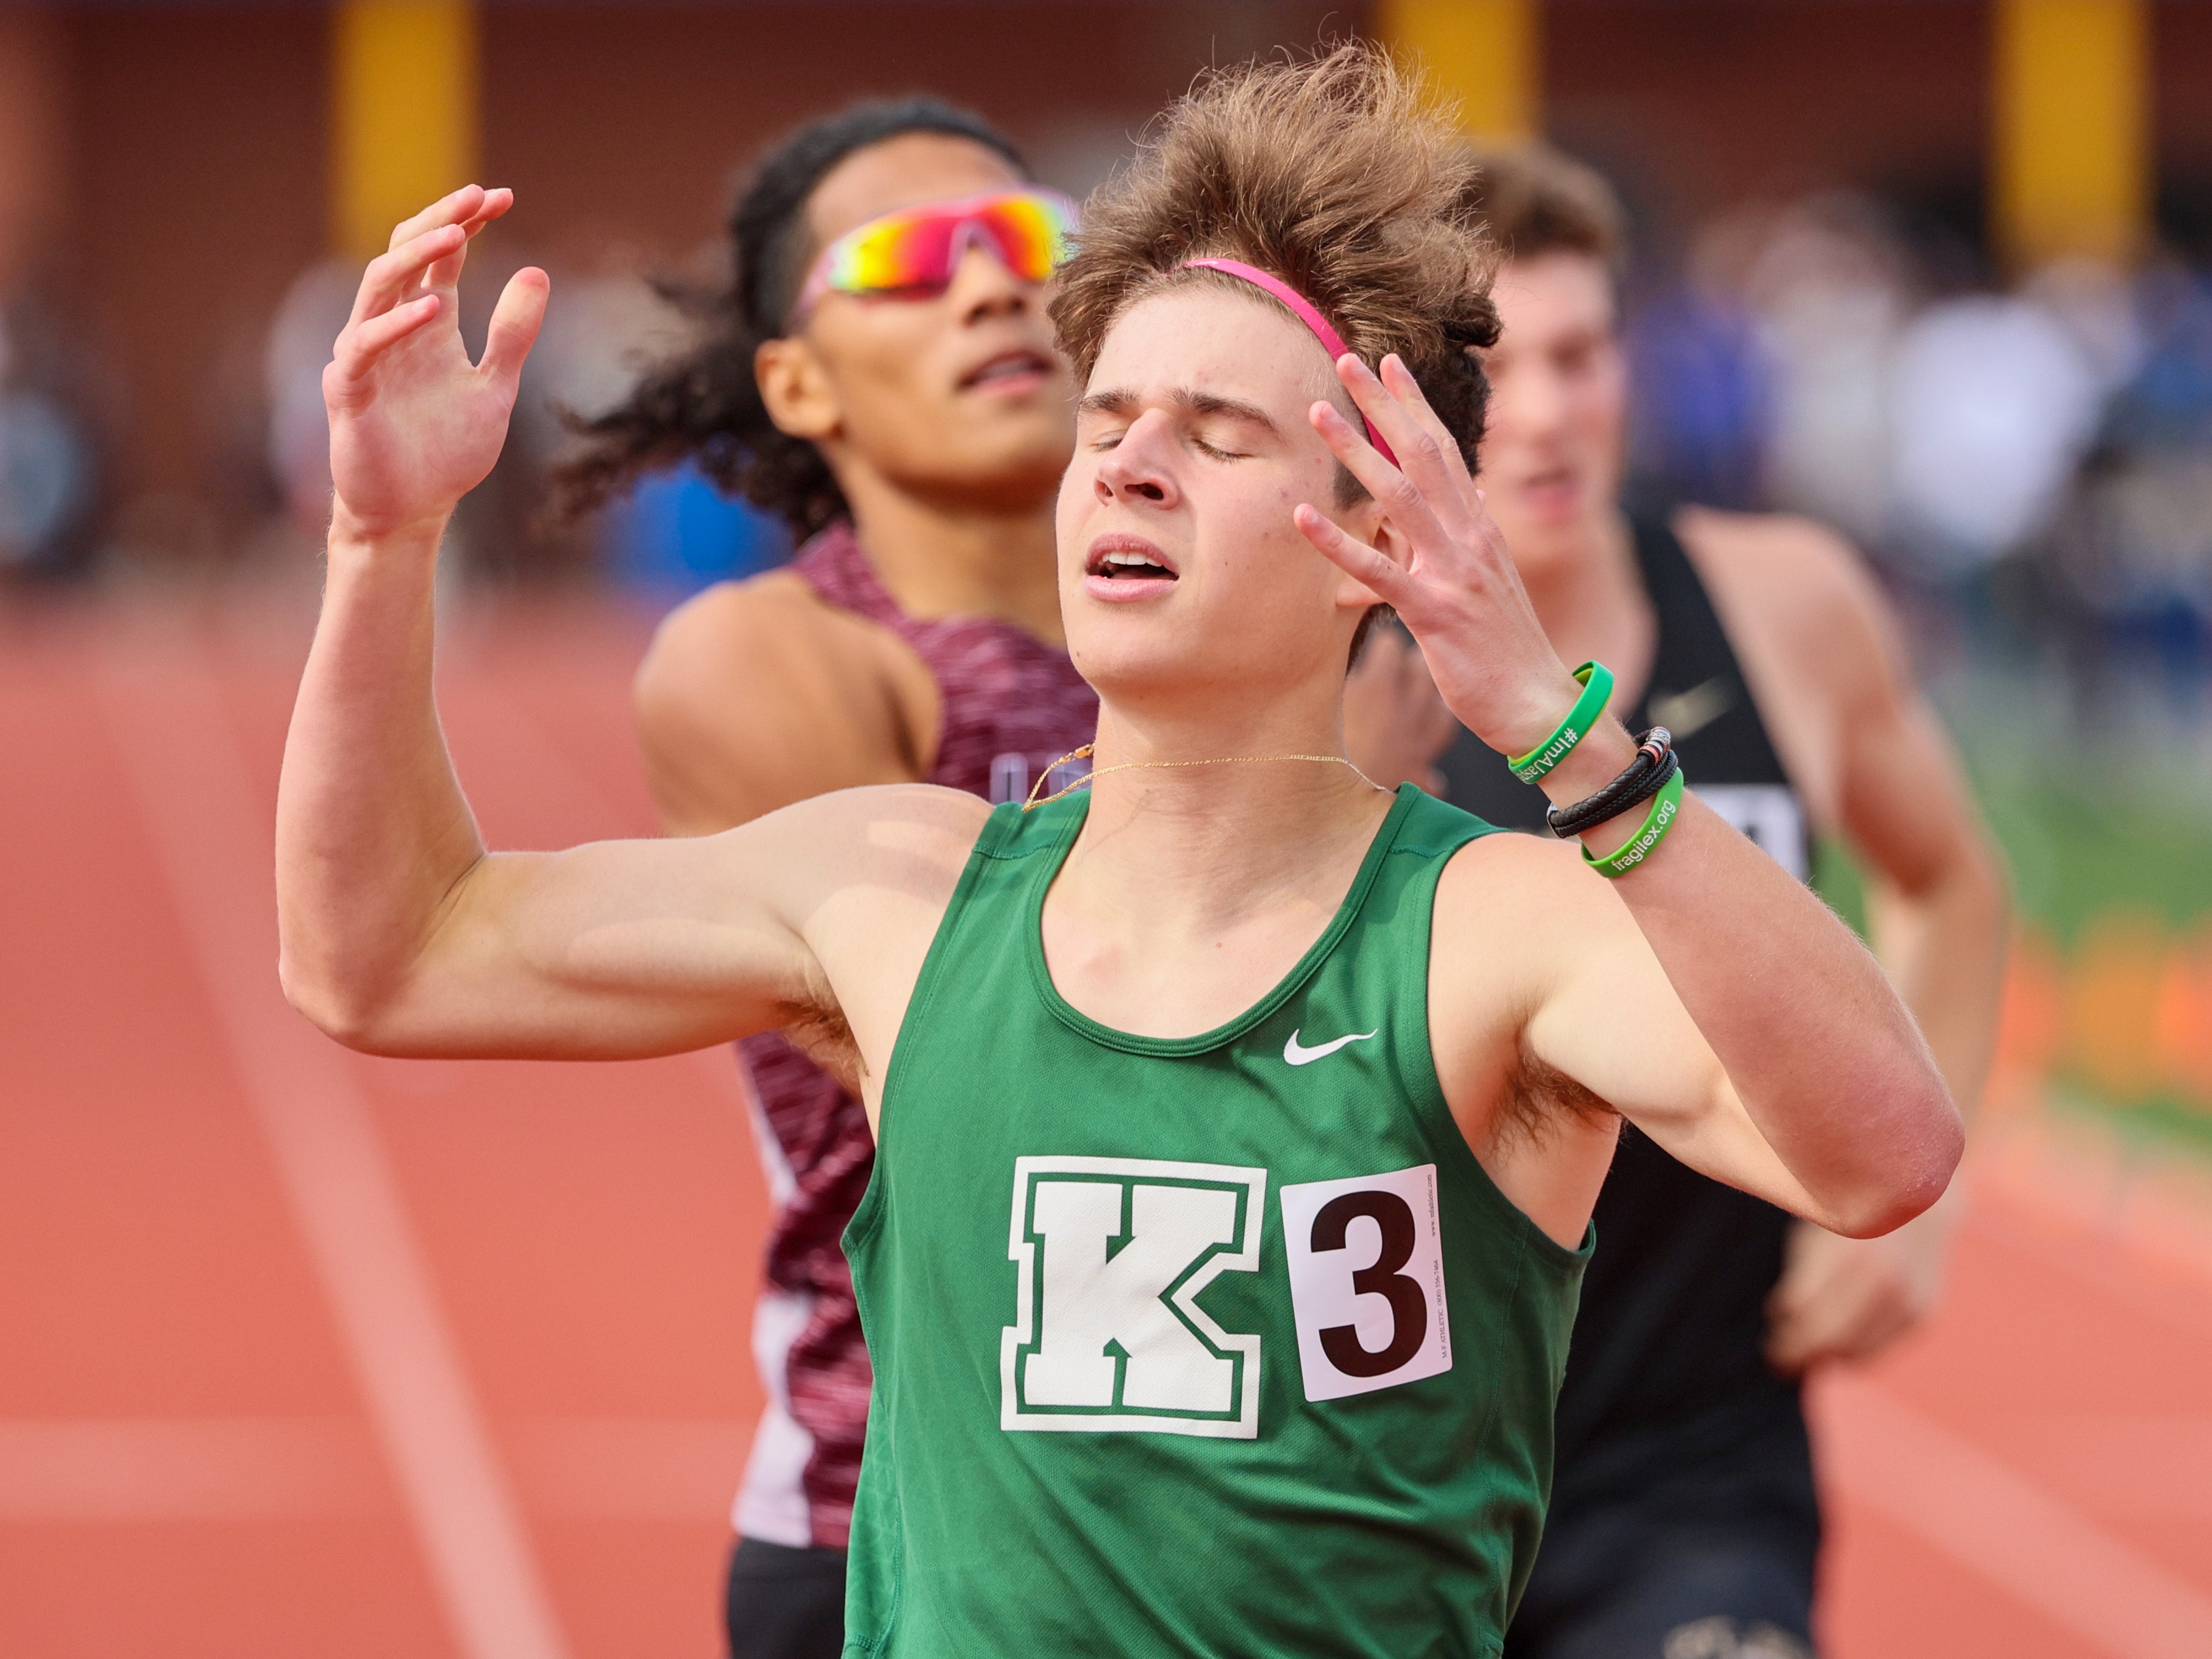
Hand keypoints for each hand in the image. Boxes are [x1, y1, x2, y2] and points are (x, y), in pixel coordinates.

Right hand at [324, 185, 548, 538]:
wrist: (414, 511)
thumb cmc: (448, 451)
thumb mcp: (496, 387)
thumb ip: (513, 335)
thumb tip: (538, 272)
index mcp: (428, 323)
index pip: (443, 257)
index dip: (467, 222)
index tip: (503, 197)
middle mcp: (393, 328)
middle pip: (406, 254)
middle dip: (440, 221)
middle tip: (476, 196)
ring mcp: (366, 354)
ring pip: (379, 286)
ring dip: (416, 258)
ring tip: (456, 235)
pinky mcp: (349, 390)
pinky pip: (365, 347)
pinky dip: (396, 327)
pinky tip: (433, 308)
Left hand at [1292, 354, 1585, 760]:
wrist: (1539, 706)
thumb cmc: (1505, 651)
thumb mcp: (1485, 584)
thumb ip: (1462, 541)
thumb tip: (1456, 502)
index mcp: (1480, 528)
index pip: (1445, 449)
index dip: (1414, 404)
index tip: (1388, 362)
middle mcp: (1470, 537)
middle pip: (1421, 454)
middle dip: (1382, 403)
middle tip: (1345, 357)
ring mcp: (1454, 572)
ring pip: (1399, 496)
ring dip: (1355, 451)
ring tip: (1317, 413)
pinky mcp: (1436, 613)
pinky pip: (1380, 571)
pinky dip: (1339, 543)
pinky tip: (1303, 517)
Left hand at [1764, 1199, 1956, 1373]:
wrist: (1920, 1205)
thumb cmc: (1852, 1216)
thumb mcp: (1816, 1235)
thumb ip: (1800, 1279)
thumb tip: (1781, 1320)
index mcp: (1851, 1255)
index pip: (1805, 1313)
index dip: (1784, 1336)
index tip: (1769, 1347)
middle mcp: (1885, 1282)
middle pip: (1830, 1337)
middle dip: (1799, 1352)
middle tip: (1778, 1360)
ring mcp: (1908, 1301)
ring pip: (1855, 1350)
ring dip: (1824, 1356)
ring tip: (1799, 1354)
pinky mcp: (1921, 1313)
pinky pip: (1877, 1348)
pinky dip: (1852, 1352)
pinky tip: (1833, 1348)